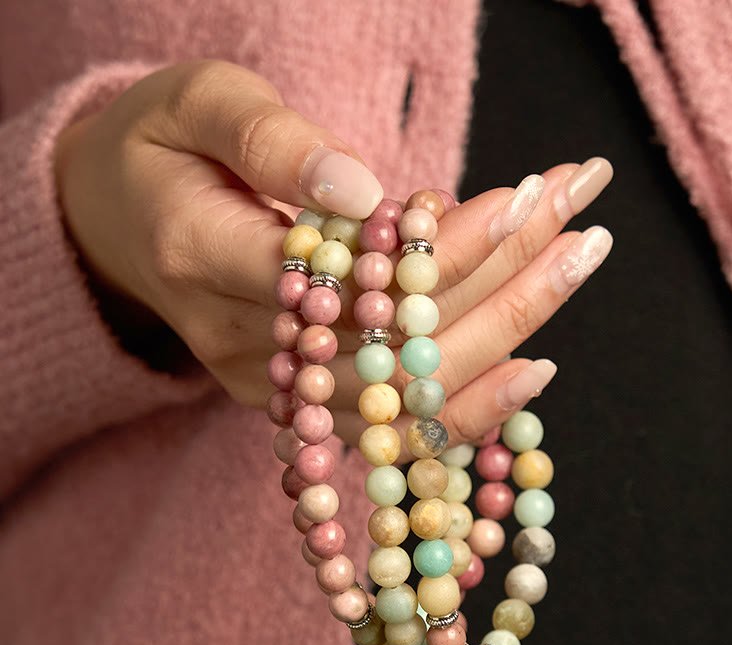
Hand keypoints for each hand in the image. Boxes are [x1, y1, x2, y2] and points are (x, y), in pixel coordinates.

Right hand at [55, 59, 612, 453]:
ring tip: (577, 269)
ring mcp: (273, 389)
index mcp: (200, 258)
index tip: (528, 198)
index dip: (439, 245)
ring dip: (501, 336)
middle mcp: (237, 343)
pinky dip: (463, 404)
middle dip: (499, 287)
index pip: (344, 271)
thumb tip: (360, 189)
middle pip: (388, 343)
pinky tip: (532, 366)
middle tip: (586, 233)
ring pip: (400, 394)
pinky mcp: (299, 407)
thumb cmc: (163, 151)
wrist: (122, 227)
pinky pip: (388, 429)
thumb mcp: (197, 105)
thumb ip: (270, 142)